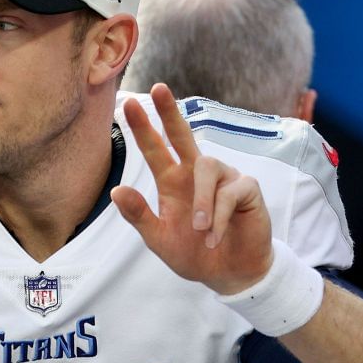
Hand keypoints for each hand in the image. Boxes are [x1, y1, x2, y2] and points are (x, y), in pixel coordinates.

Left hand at [111, 83, 273, 294]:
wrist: (228, 273)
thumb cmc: (194, 253)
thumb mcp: (159, 239)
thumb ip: (139, 216)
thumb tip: (116, 191)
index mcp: (173, 182)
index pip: (156, 149)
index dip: (144, 128)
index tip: (129, 104)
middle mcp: (197, 174)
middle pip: (184, 135)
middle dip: (171, 112)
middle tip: (159, 89)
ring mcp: (224, 178)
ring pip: (207, 166)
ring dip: (201, 201)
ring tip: (198, 229)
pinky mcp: (246, 189)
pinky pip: (230, 191)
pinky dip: (219, 216)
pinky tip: (215, 235)